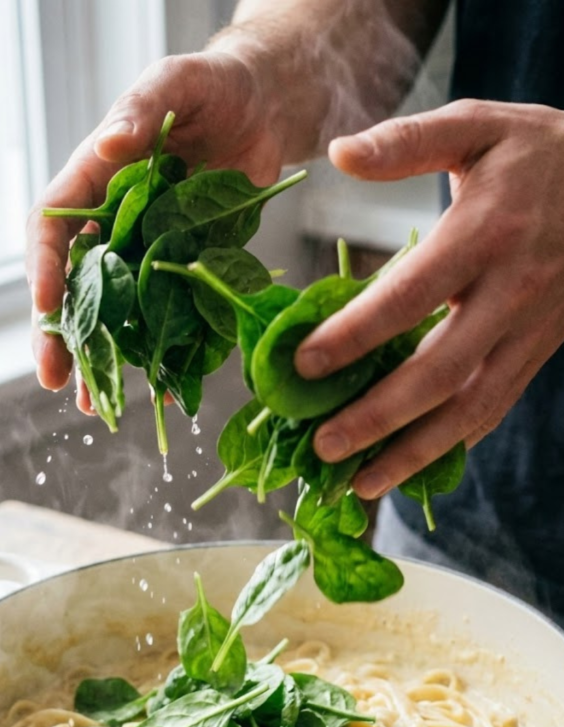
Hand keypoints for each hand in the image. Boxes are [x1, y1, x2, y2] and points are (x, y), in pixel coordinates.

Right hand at [26, 50, 283, 411]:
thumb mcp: (174, 83)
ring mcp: (147, 252)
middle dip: (60, 332)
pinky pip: (167, 315)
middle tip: (52, 377)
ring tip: (88, 403)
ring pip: (113, 312)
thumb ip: (140, 111)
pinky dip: (161, 351)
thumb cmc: (212, 88)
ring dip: (101, 357)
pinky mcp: (184, 270)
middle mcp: (112, 222)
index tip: (44, 304)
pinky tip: (156, 389)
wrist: (263, 110)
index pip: (53, 226)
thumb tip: (109, 143)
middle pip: (73, 284)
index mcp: (94, 179)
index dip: (44, 266)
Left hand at [295, 100, 563, 499]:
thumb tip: (340, 154)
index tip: (304, 364)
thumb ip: (409, 141)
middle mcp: (511, 293)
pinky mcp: (538, 352)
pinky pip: (495, 408)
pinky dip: (454, 444)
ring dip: (415, 453)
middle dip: (378, 418)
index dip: (355, 336)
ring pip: (471, 407)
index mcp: (486, 235)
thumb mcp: (479, 125)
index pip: (410, 296)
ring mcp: (530, 331)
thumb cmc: (539, 154)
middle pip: (440, 372)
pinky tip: (413, 467)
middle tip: (323, 446)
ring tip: (362, 484)